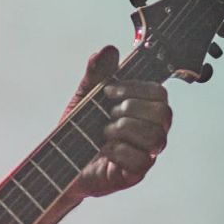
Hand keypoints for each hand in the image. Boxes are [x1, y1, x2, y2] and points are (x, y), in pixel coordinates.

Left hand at [65, 46, 172, 197]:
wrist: (60, 161)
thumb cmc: (78, 129)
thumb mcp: (84, 97)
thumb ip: (96, 74)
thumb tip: (108, 49)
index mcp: (144, 111)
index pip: (159, 93)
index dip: (136, 88)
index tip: (108, 91)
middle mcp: (152, 131)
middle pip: (164, 113)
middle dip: (131, 108)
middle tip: (109, 113)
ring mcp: (146, 154)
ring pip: (155, 137)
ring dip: (125, 129)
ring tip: (104, 132)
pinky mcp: (135, 174)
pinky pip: (141, 160)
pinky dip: (119, 151)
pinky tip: (104, 150)